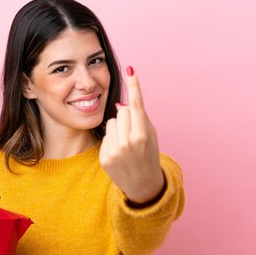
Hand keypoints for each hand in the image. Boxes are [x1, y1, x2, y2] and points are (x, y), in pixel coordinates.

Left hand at [99, 67, 164, 203]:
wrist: (143, 184)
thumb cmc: (148, 154)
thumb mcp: (151, 135)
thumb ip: (139, 118)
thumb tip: (121, 103)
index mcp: (143, 135)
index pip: (137, 105)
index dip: (134, 86)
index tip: (130, 70)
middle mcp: (128, 143)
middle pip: (122, 112)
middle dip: (128, 117)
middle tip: (134, 133)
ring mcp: (115, 151)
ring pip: (111, 121)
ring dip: (118, 128)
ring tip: (126, 144)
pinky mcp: (105, 157)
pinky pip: (105, 135)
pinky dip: (111, 140)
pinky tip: (119, 153)